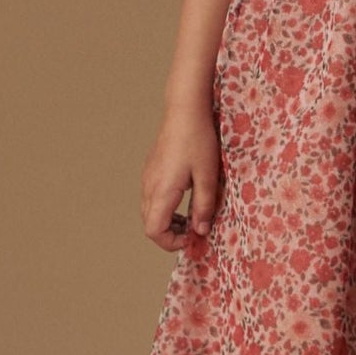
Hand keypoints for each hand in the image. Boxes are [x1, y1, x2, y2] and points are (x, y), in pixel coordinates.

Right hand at [141, 107, 220, 250]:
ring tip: (192, 215)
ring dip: (168, 220)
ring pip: (150, 212)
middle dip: (171, 233)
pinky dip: (165, 207)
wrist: (184, 112)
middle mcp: (149, 187)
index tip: (192, 237)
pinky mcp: (151, 171)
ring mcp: (147, 178)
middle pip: (150, 224)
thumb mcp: (208, 176)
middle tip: (195, 229)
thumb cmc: (197, 141)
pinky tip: (185, 198)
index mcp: (162, 192)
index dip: (171, 242)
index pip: (154, 231)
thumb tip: (201, 230)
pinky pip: (152, 198)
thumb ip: (204, 206)